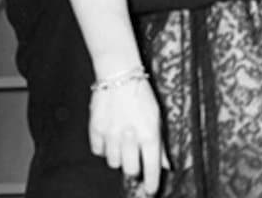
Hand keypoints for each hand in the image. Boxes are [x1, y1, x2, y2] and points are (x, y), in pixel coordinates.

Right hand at [89, 75, 168, 193]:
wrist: (118, 75)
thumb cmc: (141, 95)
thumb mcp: (157, 118)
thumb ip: (160, 145)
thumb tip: (166, 166)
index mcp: (149, 133)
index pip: (151, 167)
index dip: (151, 183)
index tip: (150, 191)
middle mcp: (129, 136)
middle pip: (130, 170)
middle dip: (134, 169)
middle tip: (135, 159)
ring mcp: (111, 134)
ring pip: (113, 162)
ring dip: (119, 157)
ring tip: (122, 141)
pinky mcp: (95, 130)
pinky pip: (99, 152)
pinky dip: (104, 148)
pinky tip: (110, 135)